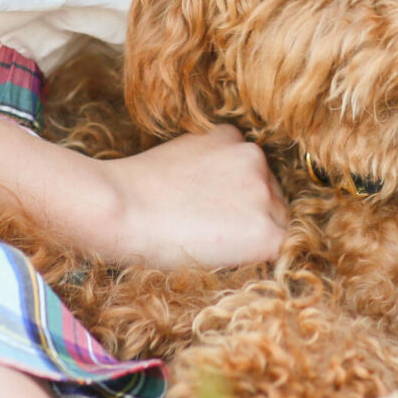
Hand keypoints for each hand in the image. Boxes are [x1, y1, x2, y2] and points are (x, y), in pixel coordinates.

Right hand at [0, 106, 285, 269]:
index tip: (212, 215)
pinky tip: (225, 260)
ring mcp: (264, 193)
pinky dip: (256, 260)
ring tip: (209, 244)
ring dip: (252, 236)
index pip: (250, 173)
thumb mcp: (177, 156)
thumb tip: (218, 190)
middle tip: (208, 233)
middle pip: (268, 196)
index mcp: (232, 137)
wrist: (120, 210)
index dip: (234, 199)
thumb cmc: (134, 191)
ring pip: (275, 222)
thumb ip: (208, 164)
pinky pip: (276, 251)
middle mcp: (255, 157)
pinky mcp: (267, 232)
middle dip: (248, 215)